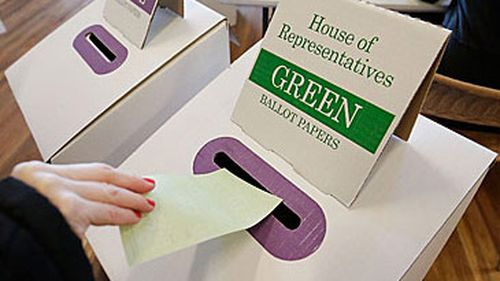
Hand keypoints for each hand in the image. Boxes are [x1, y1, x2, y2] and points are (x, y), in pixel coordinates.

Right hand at [11, 161, 154, 237]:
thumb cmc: (12, 224)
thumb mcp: (31, 201)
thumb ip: (56, 197)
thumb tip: (89, 203)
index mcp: (35, 172)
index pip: (86, 169)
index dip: (113, 174)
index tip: (129, 177)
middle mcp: (47, 178)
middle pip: (100, 175)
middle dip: (128, 181)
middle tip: (146, 185)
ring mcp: (57, 193)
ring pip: (106, 191)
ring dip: (131, 198)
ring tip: (146, 204)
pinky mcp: (68, 211)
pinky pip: (103, 212)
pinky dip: (121, 214)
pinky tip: (132, 217)